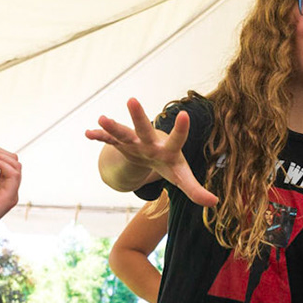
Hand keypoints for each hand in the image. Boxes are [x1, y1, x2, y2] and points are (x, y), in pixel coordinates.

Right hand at [86, 98, 215, 206]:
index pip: (176, 140)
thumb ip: (196, 190)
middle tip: (131, 100)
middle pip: (144, 129)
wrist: (153, 155)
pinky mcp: (122, 144)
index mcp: (168, 149)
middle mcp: (150, 142)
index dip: (181, 130)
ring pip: (123, 132)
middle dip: (138, 116)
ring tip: (101, 118)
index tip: (185, 115)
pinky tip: (88, 134)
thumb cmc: (170, 166)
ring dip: (112, 126)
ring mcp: (135, 141)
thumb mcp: (182, 178)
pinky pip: (109, 140)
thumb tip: (214, 202)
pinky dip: (99, 136)